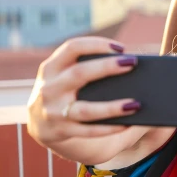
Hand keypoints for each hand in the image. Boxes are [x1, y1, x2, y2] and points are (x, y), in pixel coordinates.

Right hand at [26, 37, 143, 164]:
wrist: (41, 124)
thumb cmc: (66, 92)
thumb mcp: (66, 75)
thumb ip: (89, 67)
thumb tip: (132, 68)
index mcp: (52, 67)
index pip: (72, 48)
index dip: (96, 44)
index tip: (121, 48)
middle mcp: (49, 88)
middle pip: (79, 74)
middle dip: (106, 67)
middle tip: (132, 63)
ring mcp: (54, 111)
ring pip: (85, 109)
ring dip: (112, 107)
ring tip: (135, 104)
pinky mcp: (61, 131)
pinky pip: (89, 131)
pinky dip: (109, 128)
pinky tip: (128, 124)